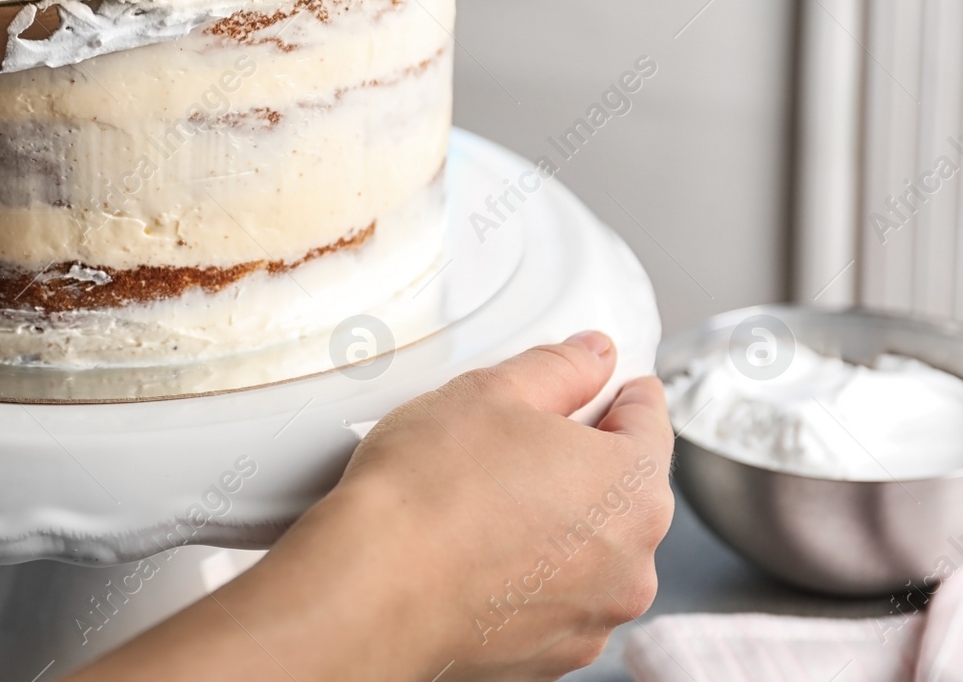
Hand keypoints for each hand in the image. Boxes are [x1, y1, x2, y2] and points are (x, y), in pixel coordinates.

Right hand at [72, 333, 673, 681]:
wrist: (355, 601)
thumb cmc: (418, 497)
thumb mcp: (487, 393)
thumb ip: (558, 364)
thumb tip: (592, 349)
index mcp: (627, 486)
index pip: (646, 410)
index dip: (599, 379)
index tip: (567, 371)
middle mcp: (620, 560)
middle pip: (608, 478)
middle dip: (558, 444)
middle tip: (483, 419)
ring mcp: (577, 616)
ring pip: (567, 535)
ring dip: (526, 504)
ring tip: (448, 476)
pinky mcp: (528, 653)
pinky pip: (527, 585)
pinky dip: (500, 559)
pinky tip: (439, 534)